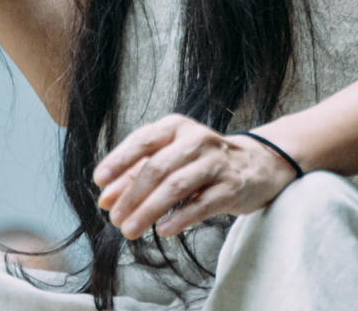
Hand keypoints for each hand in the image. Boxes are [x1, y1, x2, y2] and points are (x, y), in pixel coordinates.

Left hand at [93, 115, 298, 239]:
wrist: (258, 164)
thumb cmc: (203, 162)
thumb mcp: (172, 157)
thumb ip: (137, 174)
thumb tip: (106, 198)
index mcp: (175, 127)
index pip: (142, 141)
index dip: (118, 161)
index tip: (99, 182)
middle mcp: (196, 139)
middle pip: (156, 168)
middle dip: (131, 196)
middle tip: (115, 219)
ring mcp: (216, 162)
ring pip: (175, 186)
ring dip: (148, 210)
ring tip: (130, 230)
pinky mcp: (232, 186)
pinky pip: (201, 204)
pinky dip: (179, 218)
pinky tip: (163, 231)